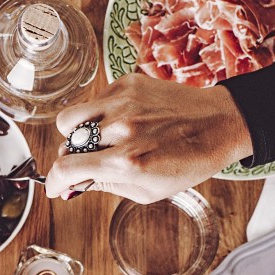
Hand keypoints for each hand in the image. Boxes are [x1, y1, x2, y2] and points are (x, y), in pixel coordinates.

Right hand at [45, 74, 252, 202]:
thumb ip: (106, 185)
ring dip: (77, 134)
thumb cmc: (188, 162)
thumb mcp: (147, 191)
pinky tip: (121, 122)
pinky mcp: (128, 83)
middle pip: (66, 144)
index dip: (55, 181)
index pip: (66, 169)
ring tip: (98, 140)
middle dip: (73, 158)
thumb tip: (72, 184)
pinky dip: (99, 115)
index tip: (57, 186)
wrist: (219, 123)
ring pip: (71, 119)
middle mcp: (121, 129)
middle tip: (92, 162)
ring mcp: (123, 102)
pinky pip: (94, 101)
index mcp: (126, 163)